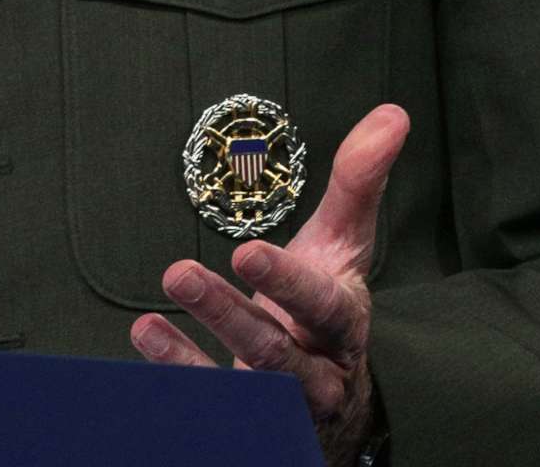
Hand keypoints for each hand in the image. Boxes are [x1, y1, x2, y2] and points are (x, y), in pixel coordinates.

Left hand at [130, 104, 407, 466]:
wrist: (337, 401)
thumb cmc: (330, 307)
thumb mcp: (345, 245)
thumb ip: (359, 183)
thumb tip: (392, 113)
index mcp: (343, 326)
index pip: (321, 306)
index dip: (287, 283)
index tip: (247, 251)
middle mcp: (316, 376)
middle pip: (275, 354)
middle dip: (228, 316)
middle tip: (180, 273)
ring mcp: (281, 411)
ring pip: (242, 391)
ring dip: (191, 360)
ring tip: (148, 321)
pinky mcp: (249, 426)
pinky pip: (211, 412)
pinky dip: (176, 379)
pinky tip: (147, 337)